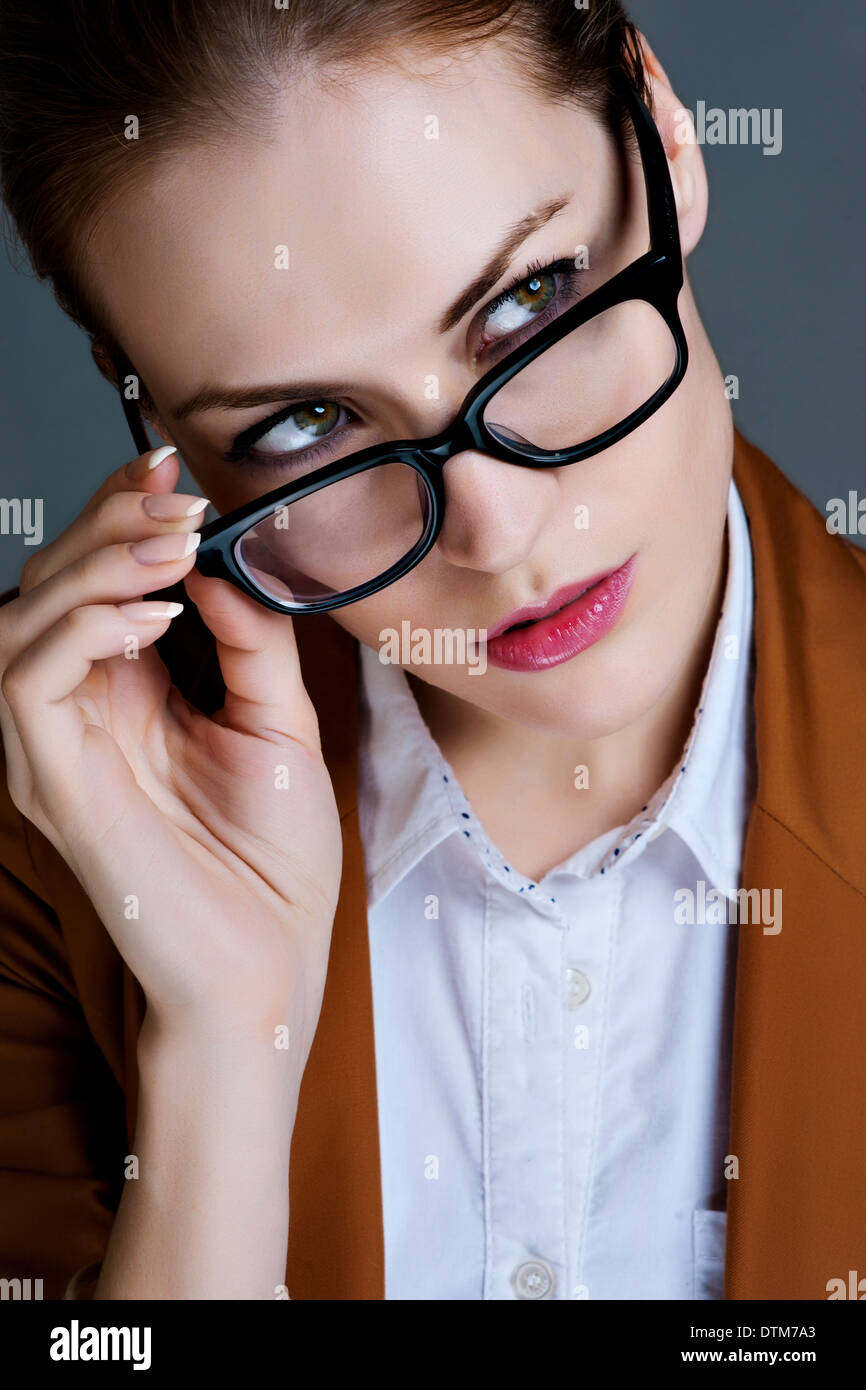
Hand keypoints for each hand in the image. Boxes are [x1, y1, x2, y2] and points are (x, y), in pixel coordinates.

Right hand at [0, 446, 341, 1058]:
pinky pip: (28, 682)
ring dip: (93, 567)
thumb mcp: (279, 724)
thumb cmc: (273, 864)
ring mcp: (56, 750)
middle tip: (174, 496)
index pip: (96, 584)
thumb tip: (222, 564)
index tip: (171, 466)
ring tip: (169, 546)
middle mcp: (81, 717)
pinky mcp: (51, 783)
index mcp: (130, 699)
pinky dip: (79, 631)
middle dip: (109, 524)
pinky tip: (151, 615)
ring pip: (23, 621)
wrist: (269, 967)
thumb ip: (249, 641)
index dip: (120, 517)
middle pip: (51, 586)